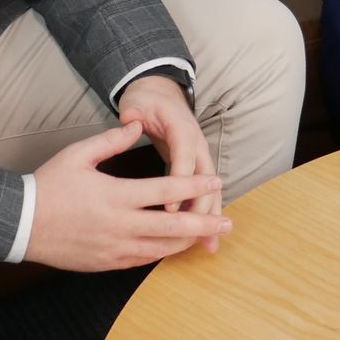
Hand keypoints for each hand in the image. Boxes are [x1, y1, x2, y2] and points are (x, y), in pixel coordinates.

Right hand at [25, 122, 230, 271]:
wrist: (21, 224)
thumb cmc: (48, 185)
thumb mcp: (78, 154)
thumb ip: (111, 140)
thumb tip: (137, 124)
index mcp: (115, 195)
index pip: (166, 189)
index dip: (194, 185)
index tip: (216, 182)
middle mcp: (120, 225)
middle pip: (172, 226)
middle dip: (204, 223)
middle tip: (228, 222)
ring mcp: (114, 248)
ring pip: (161, 248)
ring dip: (187, 241)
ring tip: (206, 235)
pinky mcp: (106, 263)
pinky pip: (143, 260)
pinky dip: (162, 253)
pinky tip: (173, 247)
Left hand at [118, 74, 221, 251]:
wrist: (161, 93)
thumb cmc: (148, 102)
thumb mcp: (137, 102)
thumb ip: (133, 112)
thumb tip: (129, 119)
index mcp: (182, 129)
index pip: (184, 157)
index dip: (180, 182)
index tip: (170, 207)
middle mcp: (197, 145)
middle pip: (206, 179)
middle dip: (204, 207)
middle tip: (199, 234)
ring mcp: (200, 157)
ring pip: (210, 190)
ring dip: (209, 217)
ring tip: (210, 245)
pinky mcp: (196, 169)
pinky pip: (204, 194)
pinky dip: (204, 215)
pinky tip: (203, 239)